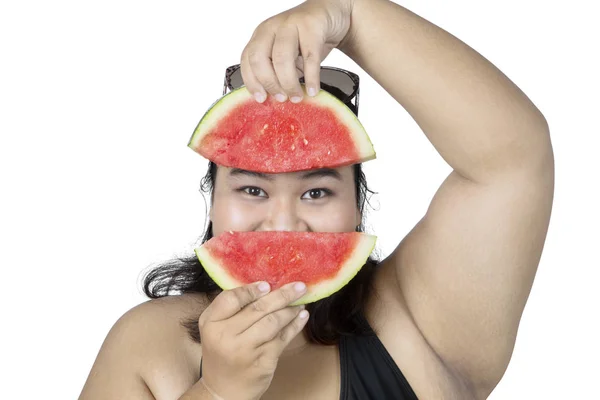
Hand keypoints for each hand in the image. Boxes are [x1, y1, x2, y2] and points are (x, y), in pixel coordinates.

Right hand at [198, 281, 308, 399]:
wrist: (223, 390)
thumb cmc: (222, 353)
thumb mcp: (216, 329)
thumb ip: (232, 308)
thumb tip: (265, 285)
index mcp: (211, 323)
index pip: (231, 298)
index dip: (250, 290)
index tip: (267, 284)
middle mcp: (225, 336)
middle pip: (258, 308)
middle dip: (282, 295)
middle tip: (298, 286)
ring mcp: (245, 350)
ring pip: (273, 321)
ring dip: (290, 310)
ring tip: (300, 302)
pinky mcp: (262, 361)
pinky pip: (282, 338)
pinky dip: (295, 325)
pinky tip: (301, 317)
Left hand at [240, 0, 355, 103]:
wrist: (328, 15)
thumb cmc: (304, 39)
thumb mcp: (286, 55)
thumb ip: (277, 72)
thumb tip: (275, 99)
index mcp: (260, 36)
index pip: (247, 60)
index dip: (252, 82)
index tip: (262, 99)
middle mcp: (271, 28)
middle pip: (260, 58)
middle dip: (270, 83)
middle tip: (281, 98)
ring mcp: (290, 25)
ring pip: (282, 58)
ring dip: (289, 83)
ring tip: (297, 97)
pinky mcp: (311, 26)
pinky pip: (310, 57)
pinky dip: (311, 78)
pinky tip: (312, 90)